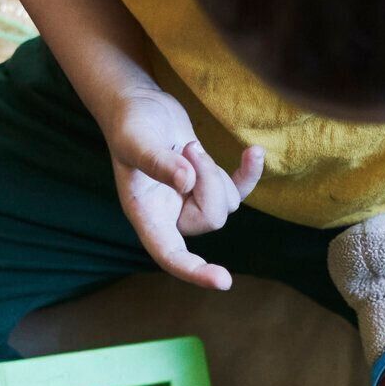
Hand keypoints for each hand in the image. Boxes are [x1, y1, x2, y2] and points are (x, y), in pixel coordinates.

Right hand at [102, 88, 263, 289]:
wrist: (138, 104)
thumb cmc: (130, 123)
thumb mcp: (137, 140)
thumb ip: (158, 162)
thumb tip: (186, 183)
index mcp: (146, 214)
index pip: (169, 254)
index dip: (194, 271)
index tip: (223, 281)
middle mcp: (170, 214)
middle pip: (211, 220)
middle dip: (209, 182)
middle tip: (188, 148)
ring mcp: (190, 200)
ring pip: (226, 205)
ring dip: (215, 172)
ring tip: (188, 143)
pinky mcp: (208, 183)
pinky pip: (238, 191)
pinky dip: (248, 173)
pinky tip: (254, 153)